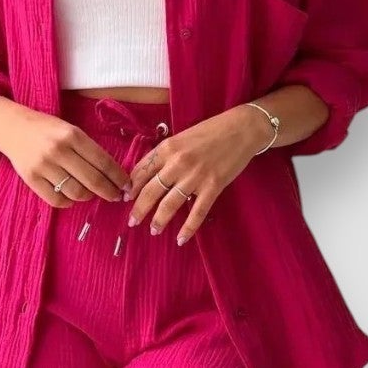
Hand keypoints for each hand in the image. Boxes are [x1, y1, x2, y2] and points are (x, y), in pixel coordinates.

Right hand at [0, 106, 131, 208]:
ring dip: (88, 196)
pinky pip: (57, 200)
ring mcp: (43, 166)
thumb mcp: (70, 130)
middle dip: (109, 192)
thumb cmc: (47, 129)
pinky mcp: (31, 179)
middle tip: (116, 196)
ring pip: (76, 192)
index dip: (118, 177)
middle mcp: (58, 150)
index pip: (103, 161)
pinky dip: (69, 202)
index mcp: (72, 135)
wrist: (12, 127)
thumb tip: (112, 174)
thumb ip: (88, 149)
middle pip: (92, 180)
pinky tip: (71, 195)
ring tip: (90, 193)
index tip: (127, 185)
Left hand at [126, 107, 267, 245]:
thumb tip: (149, 173)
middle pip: (150, 191)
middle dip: (139, 209)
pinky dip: (188, 228)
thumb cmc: (211, 130)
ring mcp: (195, 176)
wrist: (242, 129)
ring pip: (170, 204)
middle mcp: (177, 163)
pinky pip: (197, 212)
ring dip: (159, 220)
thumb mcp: (182, 137)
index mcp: (167, 148)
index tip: (125, 198)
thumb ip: (166, 154)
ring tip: (153, 230)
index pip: (141, 171)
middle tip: (132, 221)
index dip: (131, 187)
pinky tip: (181, 239)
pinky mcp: (213, 187)